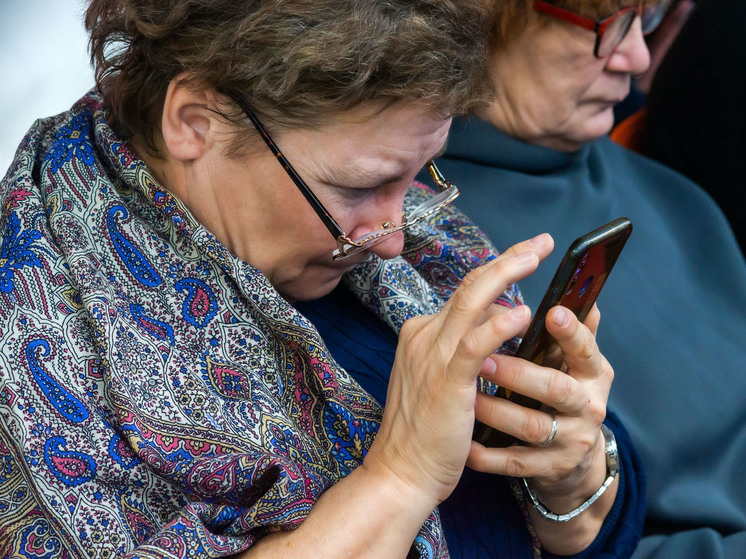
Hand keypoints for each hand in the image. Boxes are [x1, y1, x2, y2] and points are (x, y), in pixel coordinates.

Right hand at [362, 233, 553, 506]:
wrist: (400, 471)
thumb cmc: (424, 432)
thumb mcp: (438, 380)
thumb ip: (461, 351)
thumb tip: (496, 325)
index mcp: (422, 334)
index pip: (464, 294)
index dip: (496, 272)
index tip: (523, 258)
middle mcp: (424, 335)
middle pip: (470, 286)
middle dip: (508, 259)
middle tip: (539, 243)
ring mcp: (432, 354)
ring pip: (471, 301)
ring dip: (506, 274)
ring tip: (537, 257)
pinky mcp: (445, 379)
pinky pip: (475, 342)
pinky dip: (499, 324)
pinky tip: (523, 313)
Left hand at [468, 304, 614, 552]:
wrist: (572, 460)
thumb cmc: (562, 394)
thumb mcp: (574, 364)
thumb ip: (572, 330)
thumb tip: (580, 287)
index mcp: (593, 374)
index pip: (585, 349)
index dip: (571, 332)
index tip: (551, 312)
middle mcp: (588, 408)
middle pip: (556, 389)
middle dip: (519, 374)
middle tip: (483, 360)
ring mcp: (570, 442)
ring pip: (533, 426)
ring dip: (496, 411)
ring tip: (465, 396)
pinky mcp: (549, 469)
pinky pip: (515, 464)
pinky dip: (488, 455)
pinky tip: (464, 444)